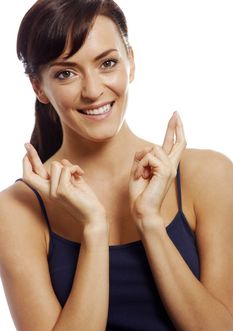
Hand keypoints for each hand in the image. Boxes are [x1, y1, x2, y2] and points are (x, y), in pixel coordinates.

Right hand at [23, 144, 106, 228]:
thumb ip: (67, 173)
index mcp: (50, 190)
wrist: (94, 216)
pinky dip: (75, 169)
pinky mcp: (62, 191)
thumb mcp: (75, 183)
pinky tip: (81, 175)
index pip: (32, 177)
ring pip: (55, 165)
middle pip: (32, 171)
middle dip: (31, 155)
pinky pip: (66, 170)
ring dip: (69, 166)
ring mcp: (54, 192)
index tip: (26, 152)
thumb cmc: (86, 200)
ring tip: (78, 174)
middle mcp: (48, 192)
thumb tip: (63, 161)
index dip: (27, 164)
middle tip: (26, 144)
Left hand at [129, 111, 186, 231]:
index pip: (172, 145)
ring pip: (153, 148)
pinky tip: (141, 177)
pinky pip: (148, 157)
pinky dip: (140, 166)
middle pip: (177, 142)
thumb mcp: (137, 170)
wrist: (142, 210)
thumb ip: (143, 157)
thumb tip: (147, 149)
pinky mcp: (165, 171)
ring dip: (141, 161)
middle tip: (175, 113)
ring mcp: (170, 169)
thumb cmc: (139, 193)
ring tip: (140, 175)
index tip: (175, 118)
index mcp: (164, 166)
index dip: (173, 131)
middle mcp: (171, 166)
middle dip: (175, 126)